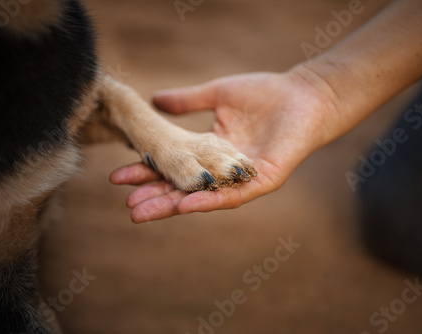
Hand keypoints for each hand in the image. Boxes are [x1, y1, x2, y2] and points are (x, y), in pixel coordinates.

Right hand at [110, 66, 339, 222]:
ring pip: (203, 197)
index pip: (174, 166)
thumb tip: (155, 100)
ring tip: (144, 213)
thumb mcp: (217, 95)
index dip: (147, 172)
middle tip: (128, 208)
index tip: (118, 176)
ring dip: (174, 206)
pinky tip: (184, 206)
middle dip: (156, 198)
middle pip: (184, 188)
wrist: (303, 94)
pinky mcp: (262, 181)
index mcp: (211, 151)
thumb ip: (188, 102)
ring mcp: (241, 179)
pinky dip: (208, 201)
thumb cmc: (265, 93)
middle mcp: (222, 170)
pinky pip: (233, 196)